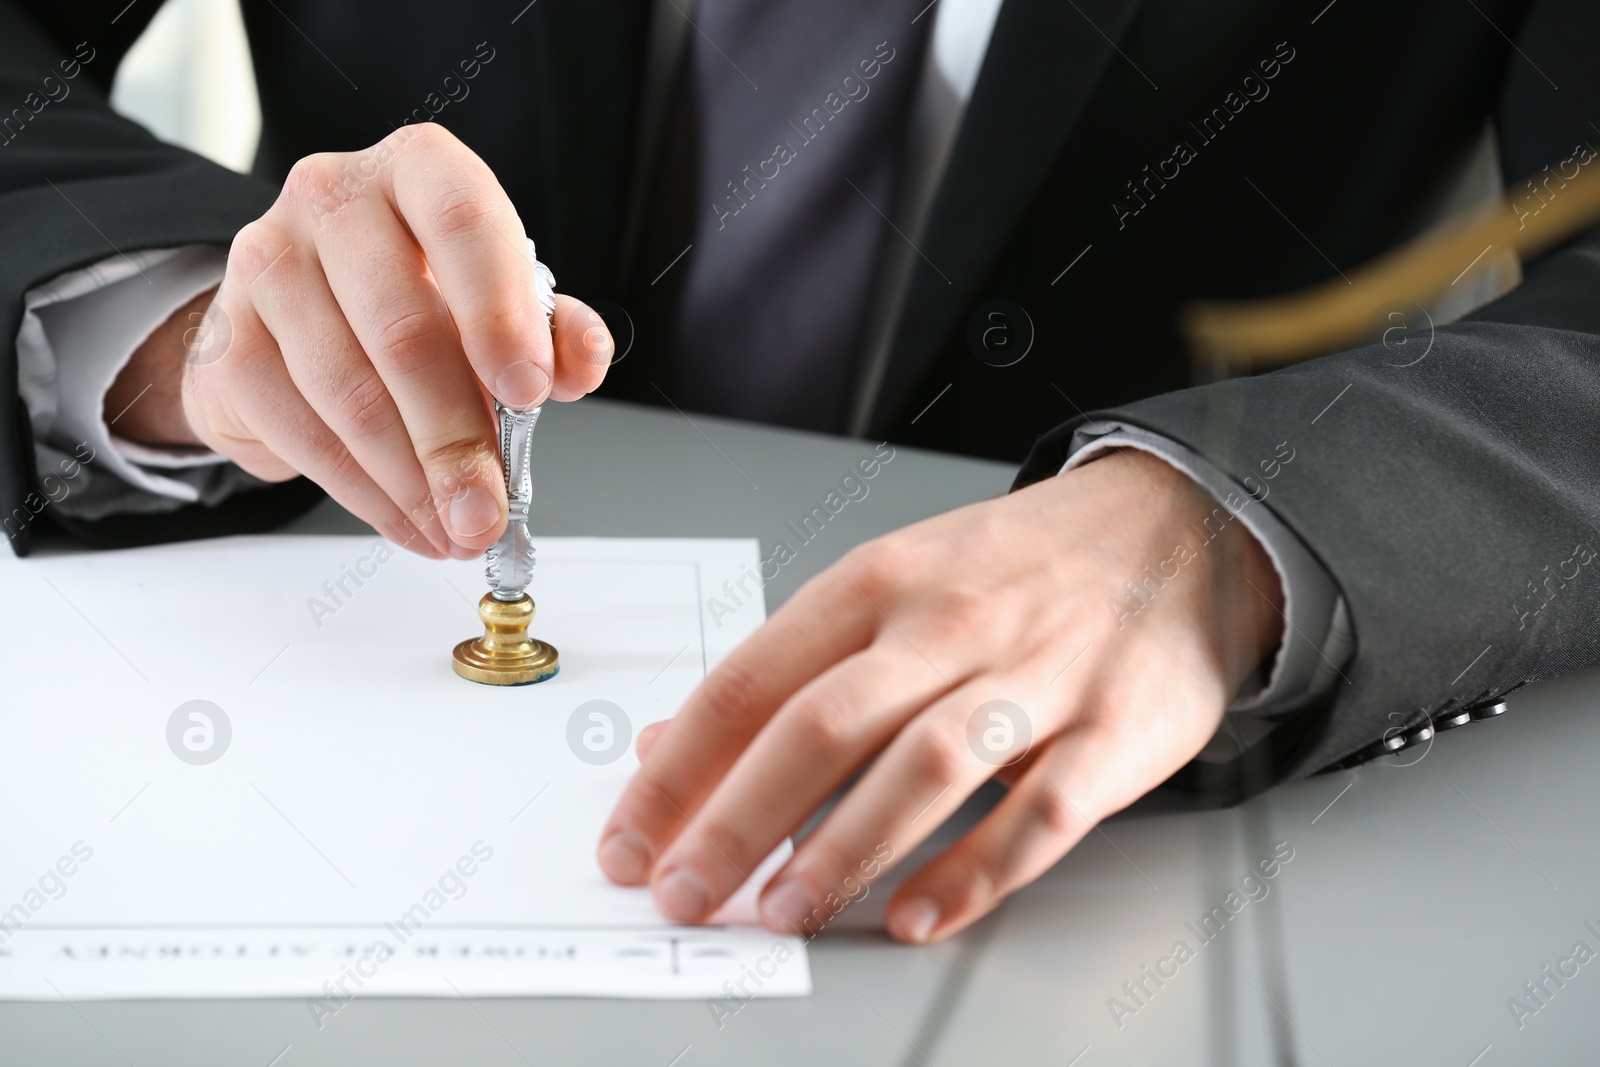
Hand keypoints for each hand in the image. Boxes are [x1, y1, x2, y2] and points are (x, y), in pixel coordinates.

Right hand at [104, 124, 613, 558]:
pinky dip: (366, 494)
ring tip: (458, 528)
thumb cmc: (419, 294)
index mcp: (419, 170)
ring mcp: (268, 264)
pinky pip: (303, 432)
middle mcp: (334, 199)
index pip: (462, 223)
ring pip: (350, 393)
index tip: (527, 391)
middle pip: (402, 329)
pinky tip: (409, 520)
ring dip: (413, 481)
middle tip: (488, 506)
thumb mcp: (500, 297)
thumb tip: (582, 360)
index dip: (498, 311)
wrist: (303, 312)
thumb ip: (553, 329)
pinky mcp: (231, 338)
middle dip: (455, 437)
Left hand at [597, 450, 1284, 941]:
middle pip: (822, 726)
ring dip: (844, 849)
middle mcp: (950, 623)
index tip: (631, 839)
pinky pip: (1041, 812)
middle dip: (737, 819)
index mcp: (880, 582)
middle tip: (685, 891)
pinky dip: (976, 872)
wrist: (1174, 526)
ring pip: (925, 766)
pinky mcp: (1116, 730)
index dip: (679, 769)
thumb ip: (788, 667)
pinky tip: (918, 915)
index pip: (752, 680)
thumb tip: (675, 747)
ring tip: (783, 911)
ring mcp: (1038, 675)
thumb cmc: (1016, 566)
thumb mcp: (892, 582)